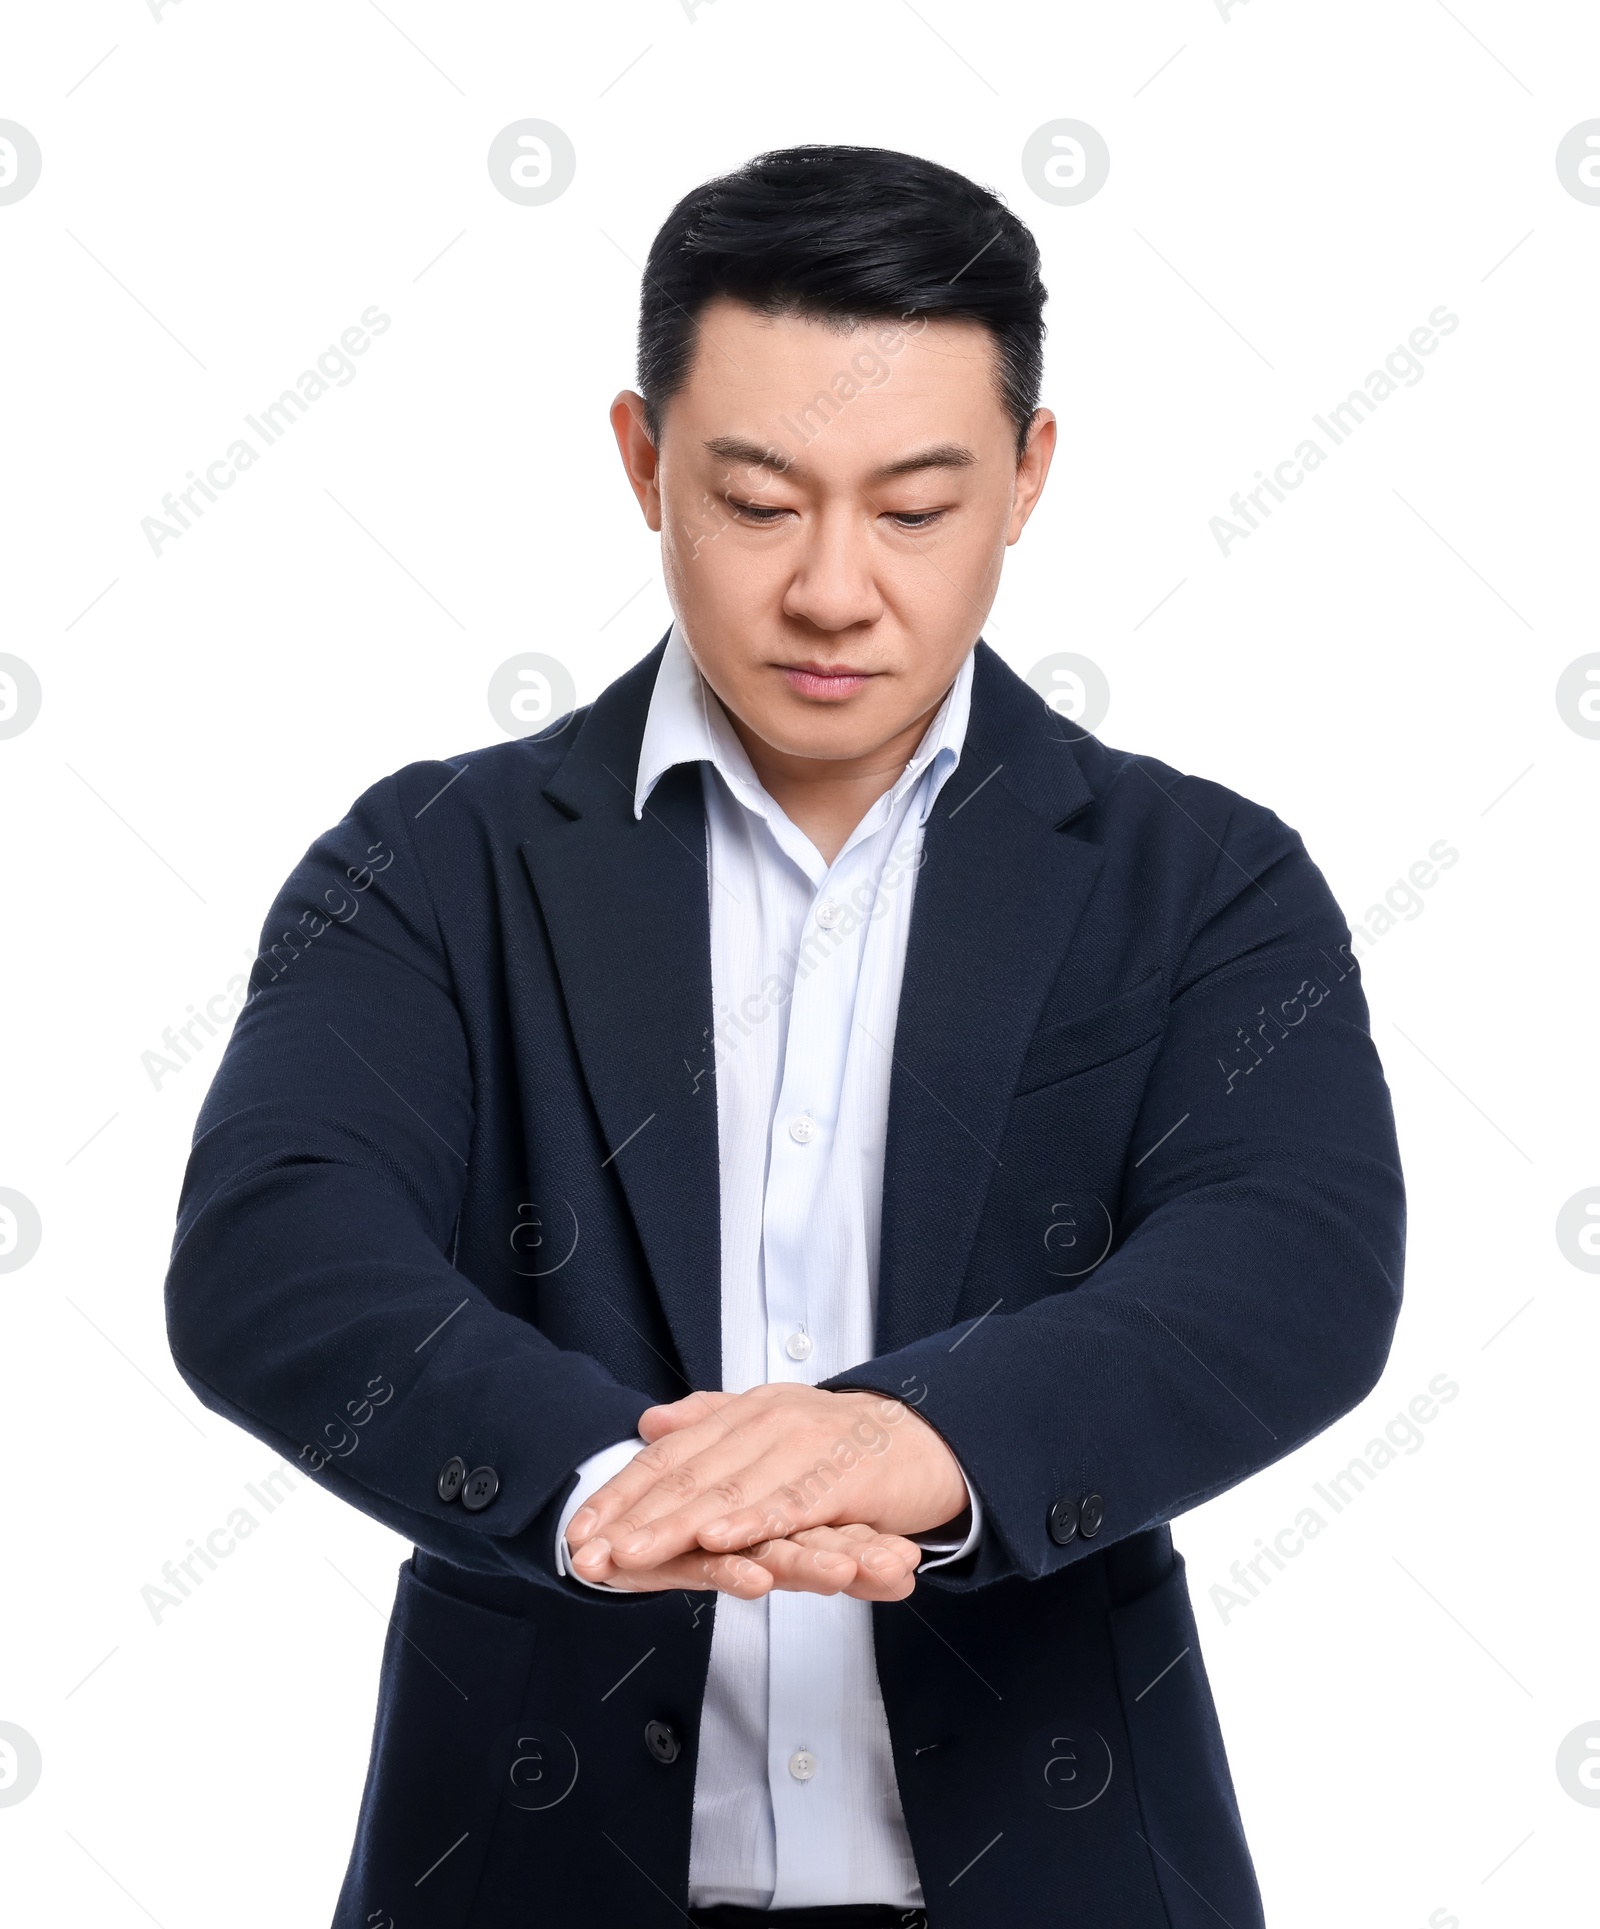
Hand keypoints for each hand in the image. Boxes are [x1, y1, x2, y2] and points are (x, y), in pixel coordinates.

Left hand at [565, 1384, 967, 1584]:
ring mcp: (806, 1447)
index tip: (578, 1532)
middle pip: (689, 1475)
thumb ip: (710, 1423)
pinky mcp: (845, 1476)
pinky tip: (720, 1541)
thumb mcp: (769, 1425)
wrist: (929, 1438)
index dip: (621, 1494)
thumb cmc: (843, 1443)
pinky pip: (794, 1504)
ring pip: (732, 1491)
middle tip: (589, 1555)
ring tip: (633, 1554)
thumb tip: (649, 1424)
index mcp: (745, 1413)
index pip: (670, 1456)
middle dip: (633, 1518)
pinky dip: (755, 1522)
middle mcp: (768, 1423)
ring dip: (677, 1525)